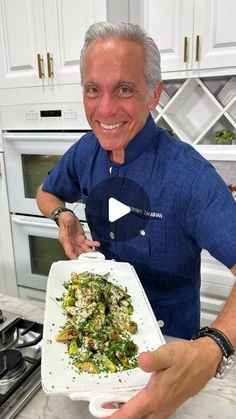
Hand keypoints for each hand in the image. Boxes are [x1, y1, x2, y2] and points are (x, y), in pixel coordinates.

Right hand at [58, 212, 99, 258]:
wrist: (68, 217)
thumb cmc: (65, 219)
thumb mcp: (65, 218)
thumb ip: (67, 219)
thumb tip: (68, 219)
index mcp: (65, 240)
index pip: (69, 251)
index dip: (73, 257)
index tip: (79, 261)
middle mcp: (71, 243)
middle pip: (78, 253)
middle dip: (85, 257)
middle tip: (92, 259)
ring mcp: (77, 241)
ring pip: (84, 249)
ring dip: (91, 253)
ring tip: (97, 254)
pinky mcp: (82, 239)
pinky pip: (88, 243)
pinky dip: (93, 244)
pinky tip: (97, 244)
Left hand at [101, 338, 221, 418]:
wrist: (206, 359)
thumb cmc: (187, 357)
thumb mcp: (169, 354)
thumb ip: (154, 359)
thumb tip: (141, 361)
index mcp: (155, 397)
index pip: (130, 413)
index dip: (115, 417)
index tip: (103, 417)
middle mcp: (160, 406)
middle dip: (121, 417)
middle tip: (106, 412)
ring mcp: (166, 407)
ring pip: (146, 418)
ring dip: (132, 415)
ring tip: (118, 408)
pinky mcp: (170, 403)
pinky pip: (152, 414)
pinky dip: (142, 413)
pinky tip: (138, 403)